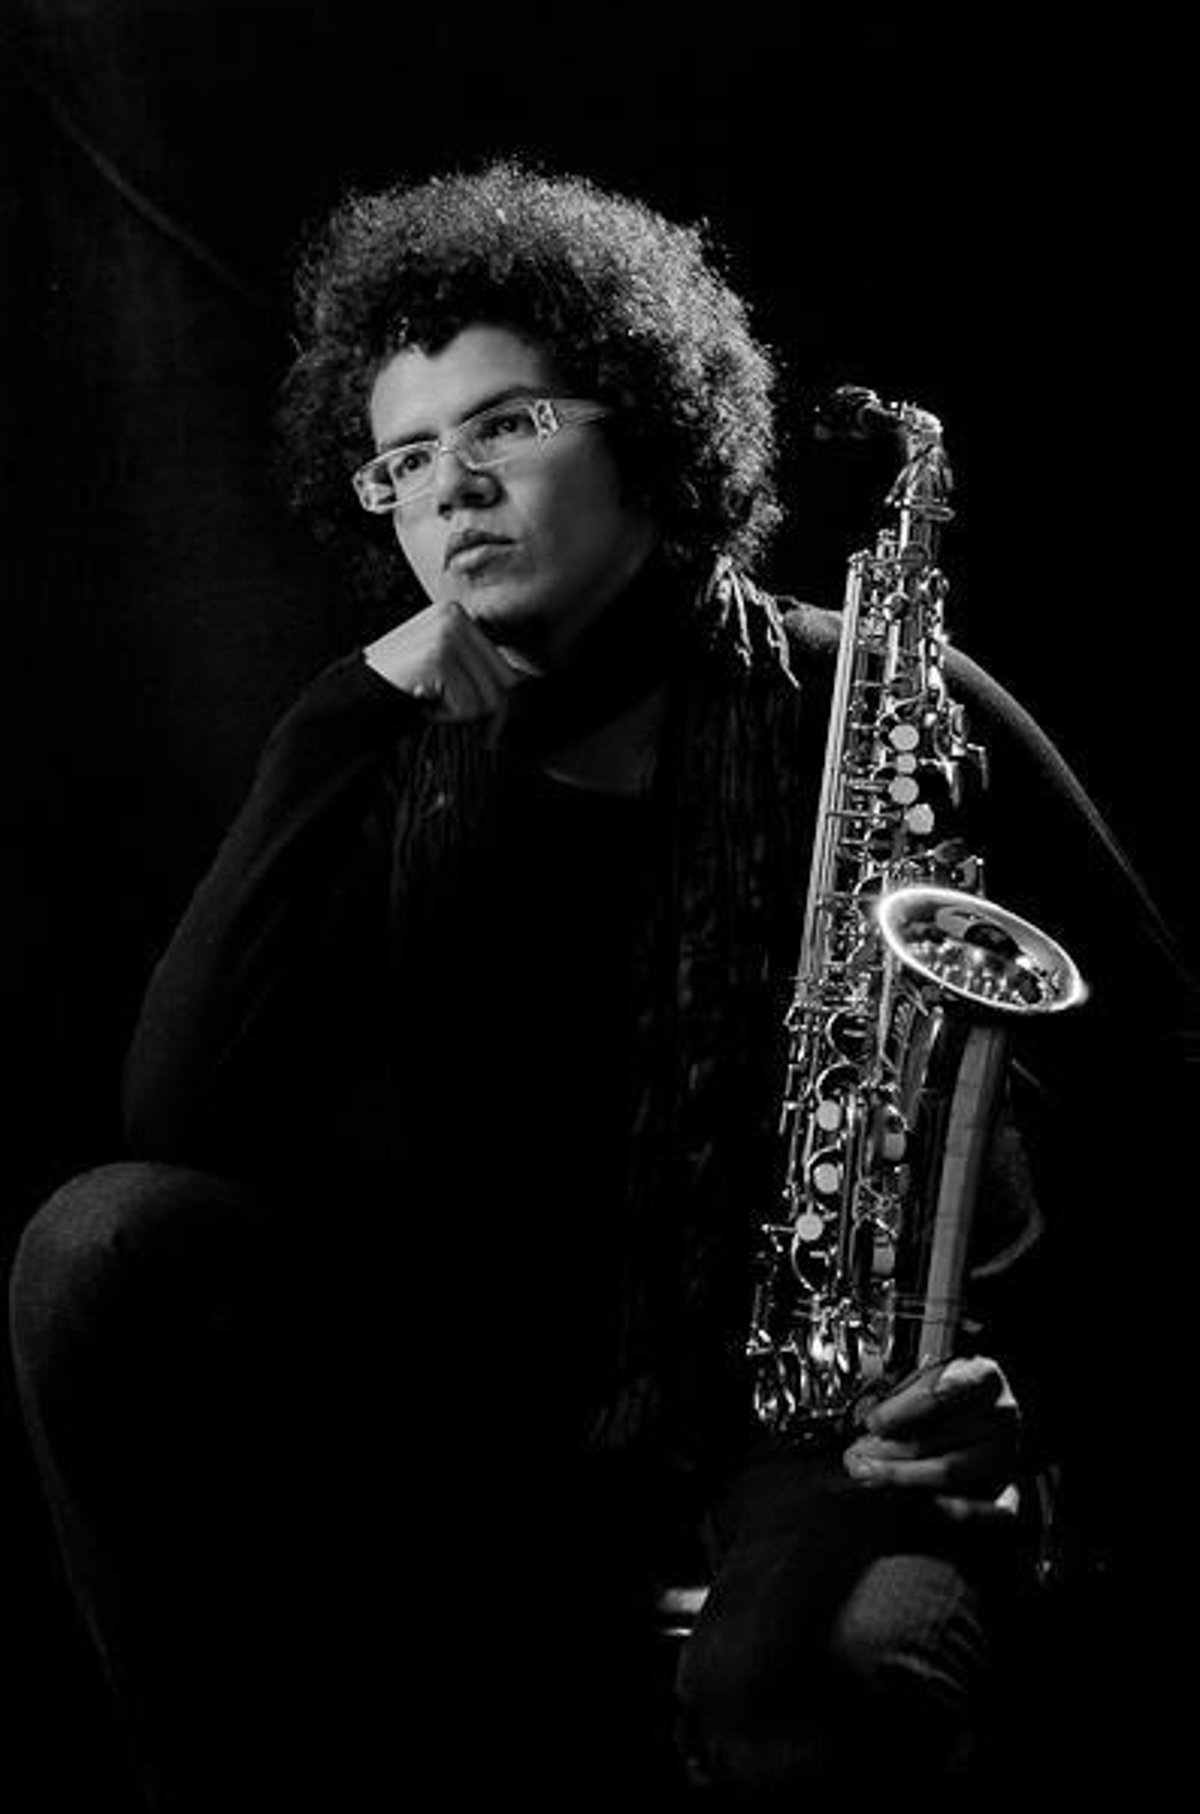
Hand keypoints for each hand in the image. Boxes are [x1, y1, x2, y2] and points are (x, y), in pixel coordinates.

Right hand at [364, 599, 531, 722]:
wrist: (356, 695)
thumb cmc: (404, 685)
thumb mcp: (446, 666)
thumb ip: (478, 667)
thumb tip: (522, 684)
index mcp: (461, 615)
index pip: (505, 668)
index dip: (495, 702)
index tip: (482, 725)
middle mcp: (457, 617)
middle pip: (503, 683)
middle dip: (483, 712)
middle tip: (448, 714)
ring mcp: (447, 634)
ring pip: (487, 697)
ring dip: (460, 713)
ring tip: (429, 703)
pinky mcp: (438, 656)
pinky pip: (467, 705)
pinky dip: (446, 715)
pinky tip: (422, 703)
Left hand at [842, 1355, 1020, 1523]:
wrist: (990, 1413)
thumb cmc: (953, 1394)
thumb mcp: (930, 1377)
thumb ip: (904, 1395)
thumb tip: (868, 1423)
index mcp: (984, 1376)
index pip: (941, 1392)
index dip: (901, 1410)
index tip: (873, 1423)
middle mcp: (1001, 1414)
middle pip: (938, 1437)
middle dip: (889, 1449)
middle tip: (857, 1456)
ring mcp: (1006, 1452)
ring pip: (949, 1471)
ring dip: (902, 1475)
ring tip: (870, 1474)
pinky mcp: (1009, 1487)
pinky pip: (982, 1506)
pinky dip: (951, 1506)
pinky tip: (920, 1501)